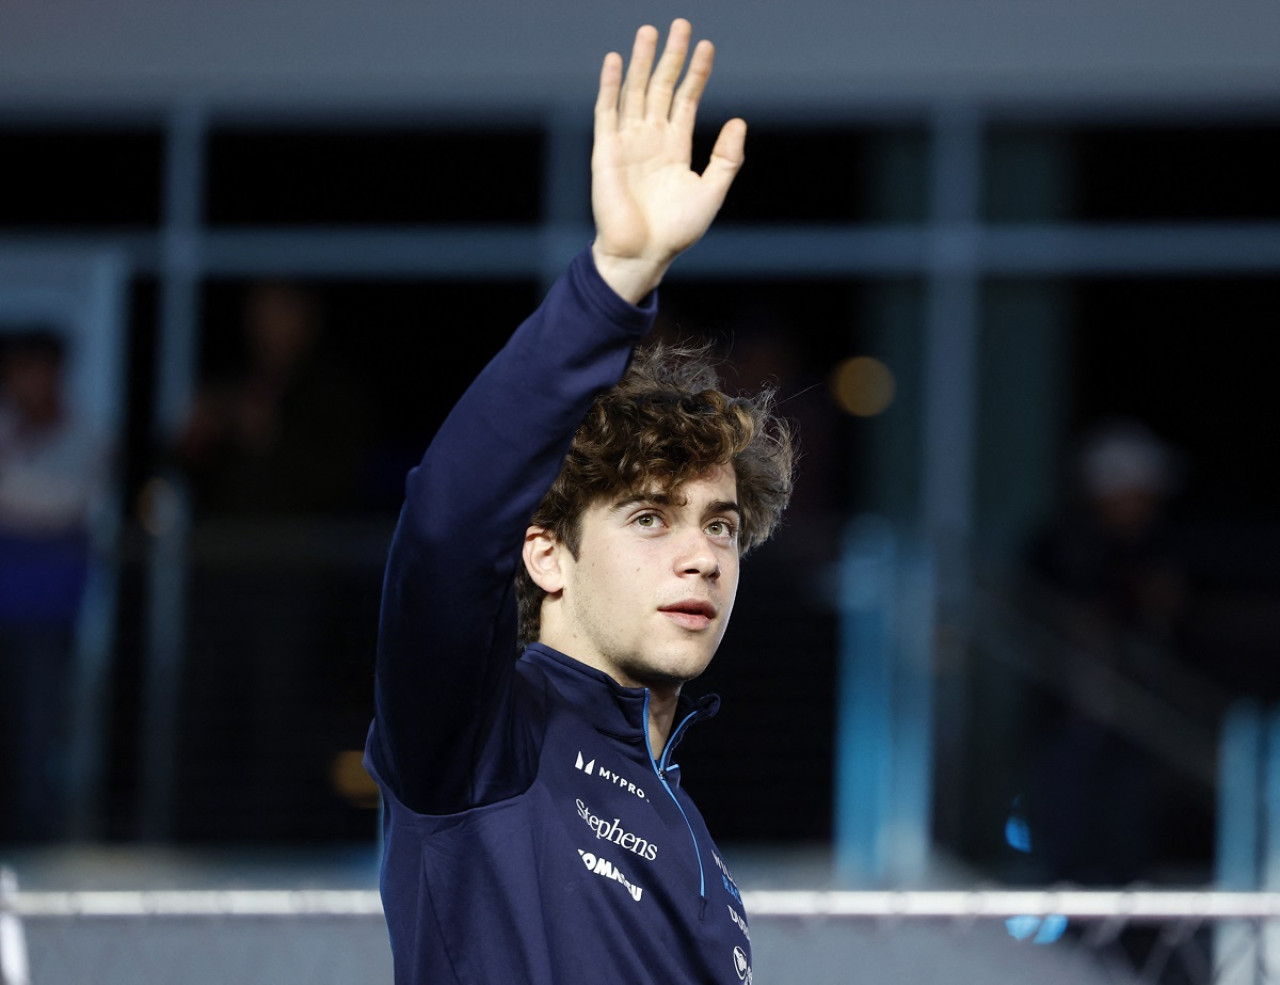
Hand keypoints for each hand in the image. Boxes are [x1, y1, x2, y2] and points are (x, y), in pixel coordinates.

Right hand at [590, 19, 745, 302]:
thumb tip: (739, 121)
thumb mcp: (711, 192)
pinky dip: (611, 86)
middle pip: (660, 87)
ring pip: (635, 92)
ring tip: (649, 31)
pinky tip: (616, 61)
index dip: (696, 73)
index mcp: (675, 147)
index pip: (685, 99)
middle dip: (670, 56)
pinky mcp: (606, 152)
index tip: (706, 46)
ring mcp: (627, 143)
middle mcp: (650, 139)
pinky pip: (607, 112)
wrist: (642, 255)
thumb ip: (726, 158)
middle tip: (679, 24)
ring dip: (641, 62)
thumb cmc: (676, 232)